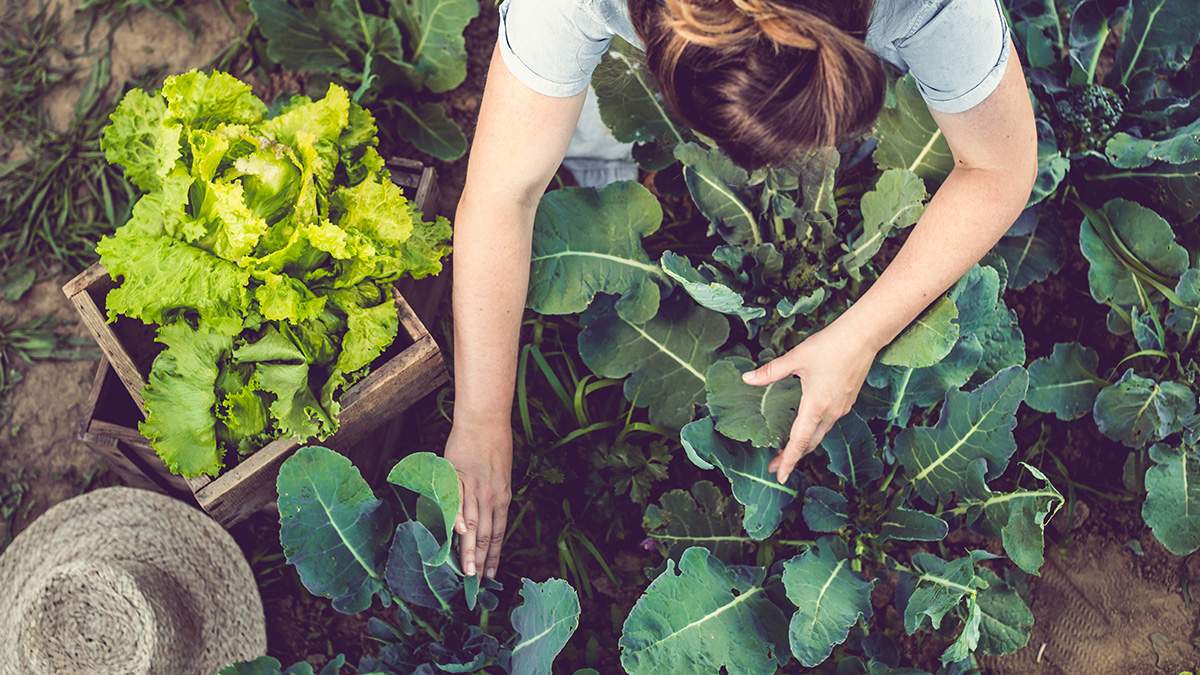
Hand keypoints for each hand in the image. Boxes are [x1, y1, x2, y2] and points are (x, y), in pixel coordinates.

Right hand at [443, 419, 512, 578]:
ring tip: (466, 571)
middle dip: (481, 560)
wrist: (484, 420)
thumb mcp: (501, 474)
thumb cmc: (494, 445)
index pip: (499, 533)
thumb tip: (487, 518)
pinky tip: (456, 535)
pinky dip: (456, 518)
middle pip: (485, 534)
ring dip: (469, 549)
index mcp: (503, 496)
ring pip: (471, 524)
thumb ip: (495, 497)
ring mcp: (474, 487)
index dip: (495, 555)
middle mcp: (491, 495)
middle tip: (476, 583)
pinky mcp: (457, 476)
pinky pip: (455, 502)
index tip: (491, 574)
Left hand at [742, 319, 879, 483]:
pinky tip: (806, 425)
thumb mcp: (796, 358)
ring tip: (787, 448)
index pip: (799, 441)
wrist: (864, 336)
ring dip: (804, 444)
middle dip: (793, 457)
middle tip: (775, 465)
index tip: (779, 476)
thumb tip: (747, 379)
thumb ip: (771, 372)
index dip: (788, 460)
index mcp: (816, 406)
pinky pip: (829, 423)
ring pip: (820, 434)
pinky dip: (815, 431)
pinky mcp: (847, 401)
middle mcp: (831, 412)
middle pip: (810, 443)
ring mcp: (841, 408)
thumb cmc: (830, 345)